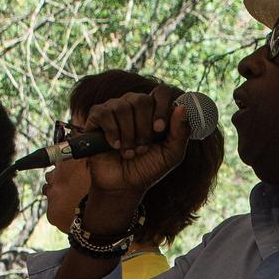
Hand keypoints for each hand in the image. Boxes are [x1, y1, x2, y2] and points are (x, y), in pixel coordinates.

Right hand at [76, 86, 191, 221]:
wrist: (123, 186)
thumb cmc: (147, 168)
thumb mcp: (171, 154)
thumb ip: (181, 132)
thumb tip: (182, 107)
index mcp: (153, 109)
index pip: (161, 92)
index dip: (161, 108)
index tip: (159, 130)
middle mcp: (133, 104)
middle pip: (142, 100)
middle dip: (144, 129)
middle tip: (142, 148)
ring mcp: (114, 108)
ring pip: (122, 108)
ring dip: (128, 136)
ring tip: (129, 152)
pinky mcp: (97, 117)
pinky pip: (104, 114)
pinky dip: (112, 133)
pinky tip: (115, 146)